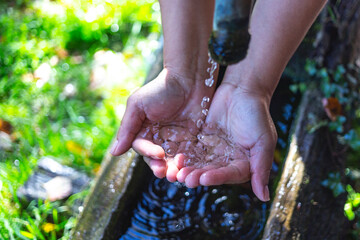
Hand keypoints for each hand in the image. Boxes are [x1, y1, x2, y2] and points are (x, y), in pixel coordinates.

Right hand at [111, 68, 215, 181]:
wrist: (189, 78)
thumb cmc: (161, 88)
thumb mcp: (138, 105)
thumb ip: (127, 128)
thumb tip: (113, 153)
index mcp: (142, 130)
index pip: (142, 148)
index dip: (148, 153)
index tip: (158, 153)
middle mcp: (157, 137)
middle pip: (155, 159)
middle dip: (159, 167)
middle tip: (165, 172)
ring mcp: (175, 140)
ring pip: (171, 161)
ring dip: (172, 169)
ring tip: (177, 174)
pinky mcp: (191, 140)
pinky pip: (187, 157)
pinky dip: (186, 164)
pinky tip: (189, 166)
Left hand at [176, 82, 276, 201]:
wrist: (241, 89)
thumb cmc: (256, 113)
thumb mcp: (263, 140)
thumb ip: (261, 167)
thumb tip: (264, 198)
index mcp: (244, 163)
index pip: (229, 175)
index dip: (217, 178)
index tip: (204, 178)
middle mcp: (228, 160)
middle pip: (212, 172)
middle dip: (198, 176)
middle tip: (185, 179)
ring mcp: (214, 150)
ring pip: (200, 164)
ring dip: (189, 170)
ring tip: (178, 173)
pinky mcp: (202, 140)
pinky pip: (192, 151)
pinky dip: (185, 156)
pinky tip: (175, 159)